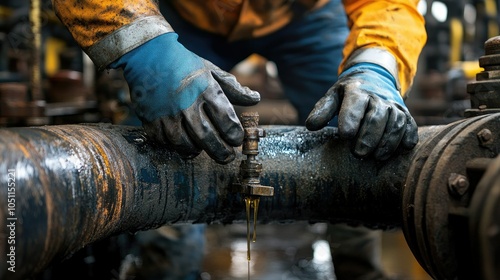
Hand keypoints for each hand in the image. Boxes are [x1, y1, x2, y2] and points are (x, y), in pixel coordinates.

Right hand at [110, 33, 259, 163]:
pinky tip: (182, 142)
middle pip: (208, 139)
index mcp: (206, 91)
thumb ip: (234, 88)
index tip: (237, 139)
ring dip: (197, 151)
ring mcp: (167, 115)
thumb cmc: (184, 63)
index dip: (236, 136)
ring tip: (202, 149)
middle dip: (222, 152)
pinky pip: (166, 143)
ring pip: (185, 145)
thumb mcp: (211, 71)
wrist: (148, 55)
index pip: (227, 122)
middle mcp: (187, 105)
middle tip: (227, 157)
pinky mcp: (151, 120)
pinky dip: (175, 146)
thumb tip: (255, 99)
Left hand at [306, 63, 417, 159]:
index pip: (355, 104)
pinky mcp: (405, 114)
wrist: (374, 78)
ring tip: (377, 157)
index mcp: (357, 91)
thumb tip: (311, 126)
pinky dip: (408, 137)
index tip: (345, 135)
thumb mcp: (332, 97)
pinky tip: (402, 149)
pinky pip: (410, 125)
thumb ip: (322, 111)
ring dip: (388, 141)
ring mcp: (394, 105)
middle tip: (358, 154)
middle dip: (369, 137)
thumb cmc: (348, 94)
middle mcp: (378, 97)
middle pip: (377, 116)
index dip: (351, 119)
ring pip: (396, 122)